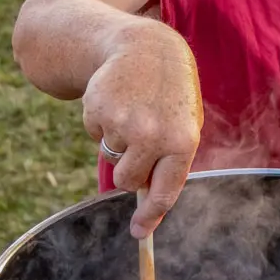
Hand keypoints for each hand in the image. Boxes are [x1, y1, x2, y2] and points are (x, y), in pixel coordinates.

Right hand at [83, 21, 202, 236]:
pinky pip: (95, 135)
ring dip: (118, 142)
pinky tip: (117, 100)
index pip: (164, 192)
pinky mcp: (98, 110)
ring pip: (111, 158)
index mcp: (183, 141)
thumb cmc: (170, 93)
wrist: (144, 47)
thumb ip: (171, 162)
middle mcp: (153, 135)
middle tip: (139, 141)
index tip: (138, 232)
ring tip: (133, 111)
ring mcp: (123, 123)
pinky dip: (102, 123)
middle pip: (128, 181)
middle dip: (129, 171)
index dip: (149, 216)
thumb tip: (145, 202)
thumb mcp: (185, 123)